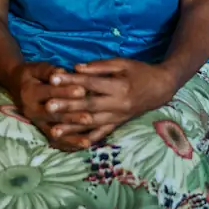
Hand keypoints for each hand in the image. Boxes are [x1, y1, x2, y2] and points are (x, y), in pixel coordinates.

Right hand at [7, 63, 90, 151]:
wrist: (15, 84)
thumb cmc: (30, 74)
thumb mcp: (36, 68)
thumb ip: (48, 70)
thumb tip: (61, 72)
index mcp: (30, 93)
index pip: (50, 93)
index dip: (65, 92)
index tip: (82, 90)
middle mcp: (31, 110)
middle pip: (53, 116)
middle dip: (72, 117)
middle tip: (89, 118)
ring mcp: (36, 122)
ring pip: (54, 133)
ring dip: (71, 137)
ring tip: (87, 141)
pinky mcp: (41, 129)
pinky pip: (55, 141)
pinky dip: (69, 145)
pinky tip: (83, 146)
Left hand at [44, 59, 178, 145]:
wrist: (161, 88)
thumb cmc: (139, 72)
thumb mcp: (122, 63)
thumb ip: (99, 66)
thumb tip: (76, 68)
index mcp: (119, 86)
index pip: (90, 83)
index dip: (71, 81)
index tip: (52, 79)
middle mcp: (118, 104)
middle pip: (89, 106)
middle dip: (67, 107)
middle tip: (48, 107)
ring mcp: (118, 117)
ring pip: (92, 124)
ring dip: (73, 128)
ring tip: (54, 131)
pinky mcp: (118, 124)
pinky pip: (101, 134)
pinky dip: (87, 139)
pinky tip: (73, 145)